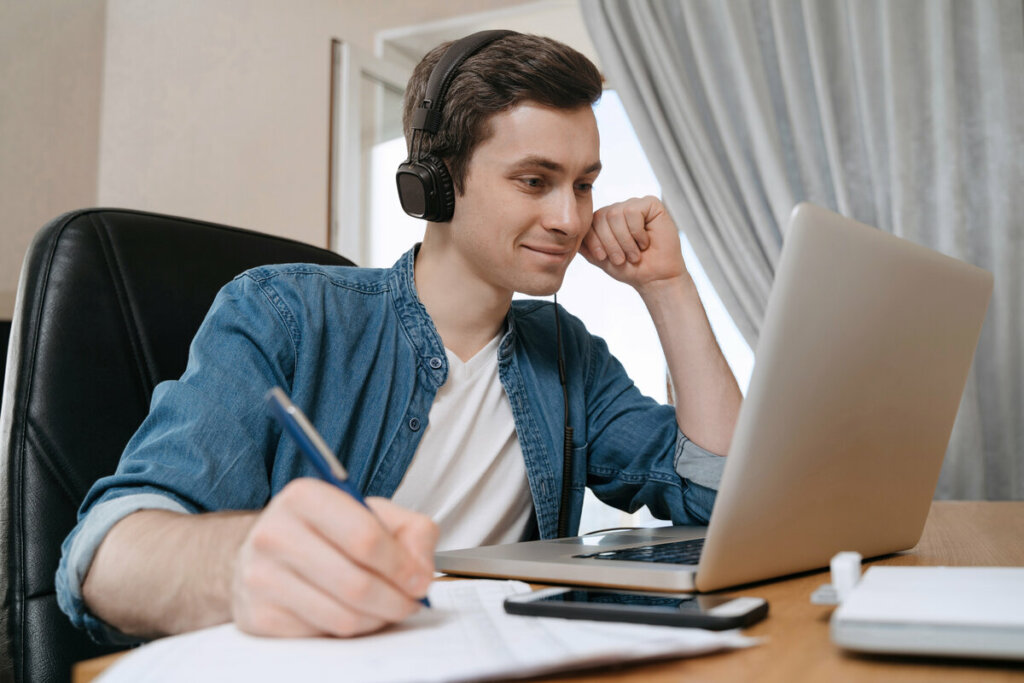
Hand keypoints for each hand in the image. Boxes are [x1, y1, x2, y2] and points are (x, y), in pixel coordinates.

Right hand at [232, 478, 437, 637]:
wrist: (265, 552)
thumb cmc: (324, 530)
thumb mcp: (371, 511)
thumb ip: (411, 530)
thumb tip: (421, 571)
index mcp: (305, 497)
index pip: (365, 538)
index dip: (402, 566)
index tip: (420, 580)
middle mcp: (275, 534)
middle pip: (356, 584)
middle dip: (396, 600)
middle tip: (411, 602)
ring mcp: (261, 577)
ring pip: (342, 617)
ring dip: (378, 619)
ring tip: (387, 607)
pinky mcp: (259, 616)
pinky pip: (322, 634)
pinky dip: (351, 629)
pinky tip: (354, 612)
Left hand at [579, 196, 688, 292]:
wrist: (654, 278)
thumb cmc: (629, 269)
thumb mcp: (600, 258)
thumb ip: (584, 245)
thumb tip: (567, 235)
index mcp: (604, 221)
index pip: (590, 222)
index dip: (595, 242)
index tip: (604, 258)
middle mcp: (618, 210)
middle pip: (602, 216)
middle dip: (610, 243)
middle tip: (622, 259)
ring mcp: (634, 205)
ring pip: (616, 214)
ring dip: (625, 241)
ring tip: (634, 254)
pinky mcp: (650, 204)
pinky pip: (633, 212)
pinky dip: (638, 233)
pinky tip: (646, 242)